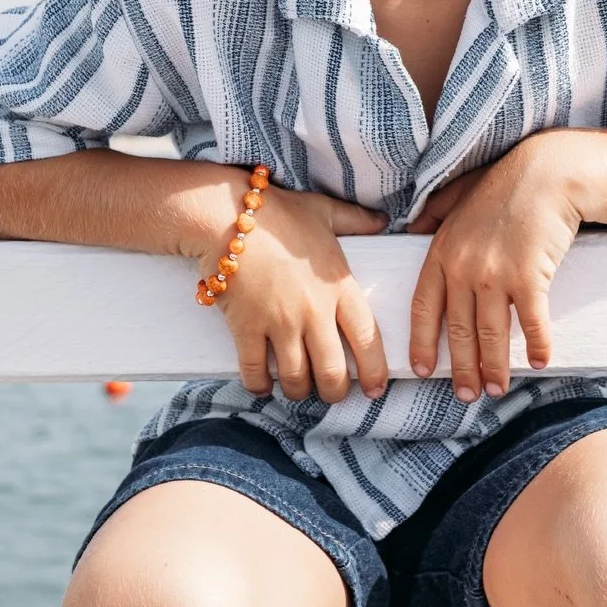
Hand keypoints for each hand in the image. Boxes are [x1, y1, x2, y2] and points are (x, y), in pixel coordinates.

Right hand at [203, 183, 388, 403]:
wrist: (224, 214)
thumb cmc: (277, 212)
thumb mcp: (324, 212)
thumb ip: (356, 220)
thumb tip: (383, 220)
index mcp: (338, 286)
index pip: (367, 339)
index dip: (374, 370)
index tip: (375, 388)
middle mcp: (313, 310)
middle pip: (332, 372)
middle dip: (334, 392)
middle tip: (331, 394)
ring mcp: (279, 322)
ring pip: (296, 378)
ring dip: (298, 391)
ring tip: (296, 389)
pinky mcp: (246, 327)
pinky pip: (255, 370)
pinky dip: (259, 385)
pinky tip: (262, 386)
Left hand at [408, 133, 582, 401]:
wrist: (547, 173)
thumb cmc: (504, 183)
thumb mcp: (457, 195)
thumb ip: (433, 215)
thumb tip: (411, 228)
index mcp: (441, 251)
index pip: (424, 307)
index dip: (422, 342)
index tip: (422, 370)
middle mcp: (463, 268)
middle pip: (459, 330)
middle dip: (461, 368)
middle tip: (465, 395)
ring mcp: (495, 274)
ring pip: (492, 334)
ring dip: (494, 367)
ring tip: (496, 389)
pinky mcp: (529, 277)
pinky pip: (530, 323)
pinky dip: (536, 344)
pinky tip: (538, 361)